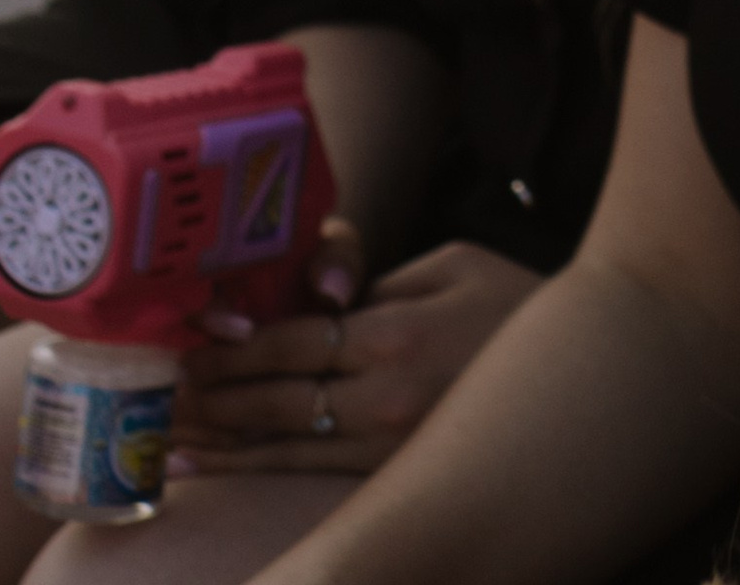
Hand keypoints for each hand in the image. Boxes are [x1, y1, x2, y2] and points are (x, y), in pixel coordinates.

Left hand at [172, 222, 544, 476]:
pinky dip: (250, 466)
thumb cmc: (515, 302)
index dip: (232, 345)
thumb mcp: (455, 265)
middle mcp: (385, 395)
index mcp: (397, 332)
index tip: (183, 342)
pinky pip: (307, 473)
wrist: (588, 369)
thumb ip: (384, 284)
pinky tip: (207, 464)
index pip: (292, 341)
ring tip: (161, 435)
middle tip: (151, 391)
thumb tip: (324, 305)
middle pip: (274, 398)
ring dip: (215, 439)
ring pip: (280, 444)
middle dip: (208, 395)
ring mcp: (389, 446)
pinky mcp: (394, 475)